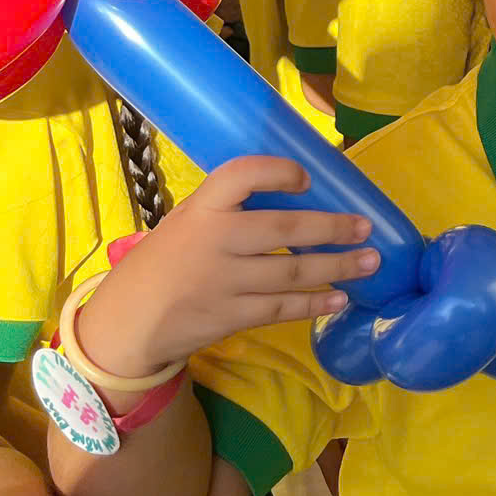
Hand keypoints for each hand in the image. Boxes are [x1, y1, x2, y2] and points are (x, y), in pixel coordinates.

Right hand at [74, 157, 377, 379]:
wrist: (125, 323)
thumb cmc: (164, 261)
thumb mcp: (186, 220)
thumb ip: (228, 208)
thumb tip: (296, 194)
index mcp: (201, 208)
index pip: (242, 175)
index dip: (279, 172)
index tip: (308, 178)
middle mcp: (214, 240)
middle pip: (285, 229)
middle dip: (332, 228)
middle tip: (366, 227)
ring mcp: (223, 281)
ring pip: (292, 272)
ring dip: (338, 267)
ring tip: (370, 262)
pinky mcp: (230, 317)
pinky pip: (282, 307)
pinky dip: (315, 303)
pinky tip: (340, 298)